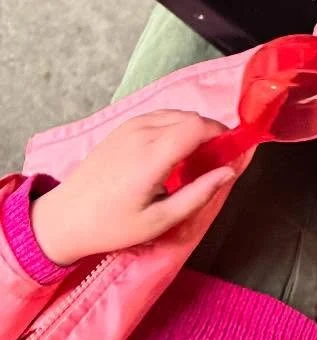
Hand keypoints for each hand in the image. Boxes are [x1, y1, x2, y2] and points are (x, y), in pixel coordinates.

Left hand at [30, 110, 236, 265]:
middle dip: (209, 132)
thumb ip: (197, 194)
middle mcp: (142, 132)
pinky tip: (171, 151)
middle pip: (190, 117)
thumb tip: (229, 171)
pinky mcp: (122, 127)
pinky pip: (159, 116)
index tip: (230, 151)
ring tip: (193, 157)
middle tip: (213, 160)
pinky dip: (174, 126)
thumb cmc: (112, 226)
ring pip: (175, 113)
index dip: (220, 133)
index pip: (198, 126)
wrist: (64, 219)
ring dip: (192, 128)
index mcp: (152, 155)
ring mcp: (129, 126)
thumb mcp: (158, 221)